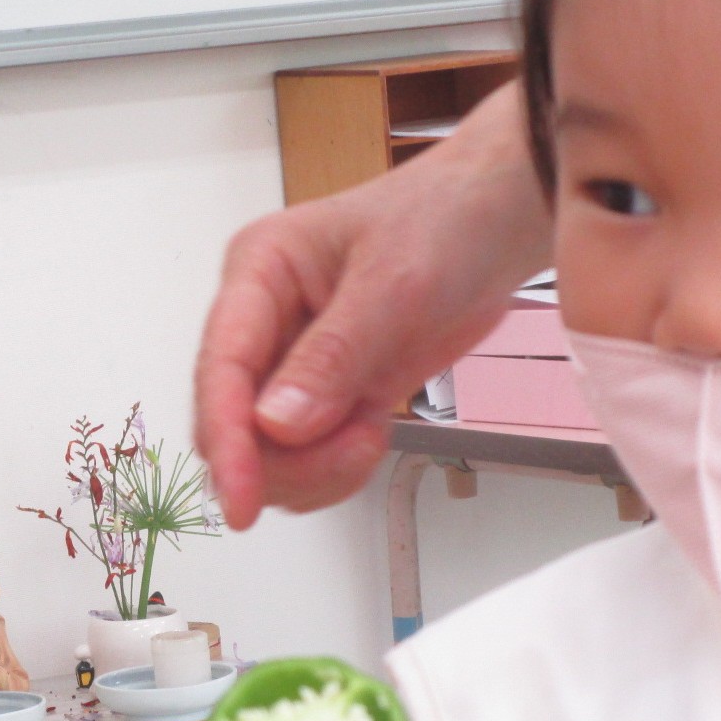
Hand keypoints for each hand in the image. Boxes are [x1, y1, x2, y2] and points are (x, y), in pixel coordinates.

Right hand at [195, 82, 549, 528]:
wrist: (500, 224)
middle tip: (354, 449)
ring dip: (315, 468)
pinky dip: (337, 468)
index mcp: (258, 272)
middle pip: (234, 424)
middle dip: (285, 460)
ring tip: (370, 434)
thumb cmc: (446, 221)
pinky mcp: (336, 392)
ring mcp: (298, 362)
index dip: (226, 439)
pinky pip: (312, 456)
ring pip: (269, 452)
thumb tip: (277, 423)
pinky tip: (373, 438)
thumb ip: (334, 355)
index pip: (220, 367)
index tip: (241, 499)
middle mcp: (265, 321)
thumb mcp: (393, 283)